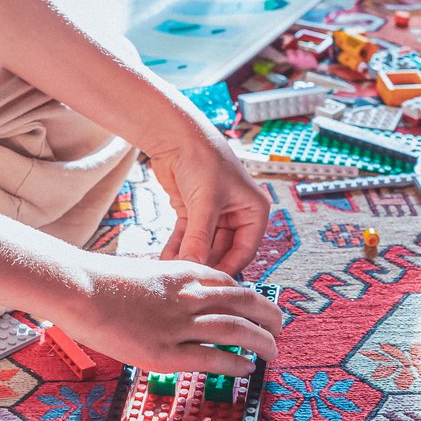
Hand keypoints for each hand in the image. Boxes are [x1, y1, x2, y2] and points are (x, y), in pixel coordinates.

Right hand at [56, 255, 283, 373]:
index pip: (228, 282)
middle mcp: (188, 297)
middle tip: (280, 326)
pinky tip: (248, 368)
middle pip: (244, 302)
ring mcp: (179, 325)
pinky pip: (213, 359)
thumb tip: (174, 294)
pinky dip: (236, 363)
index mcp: (182, 272)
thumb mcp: (143, 271)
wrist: (78, 289)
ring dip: (262, 341)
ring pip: (237, 330)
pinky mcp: (166, 353)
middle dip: (268, 315)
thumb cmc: (101, 280)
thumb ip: (166, 282)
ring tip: (273, 350)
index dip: (248, 296)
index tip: (257, 306)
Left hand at [144, 122, 272, 274]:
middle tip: (189, 282)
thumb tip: (194, 268)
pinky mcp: (193, 210)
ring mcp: (214, 213)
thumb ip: (199, 238)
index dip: (228, 268)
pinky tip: (167, 260)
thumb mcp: (204, 203)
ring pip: (203, 245)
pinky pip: (188, 236)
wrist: (176, 135)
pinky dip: (178, 247)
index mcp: (253, 210)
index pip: (245, 250)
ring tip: (174, 274)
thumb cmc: (202, 159)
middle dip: (205, 264)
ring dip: (189, 257)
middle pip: (223, 250)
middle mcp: (237, 213)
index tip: (212, 285)